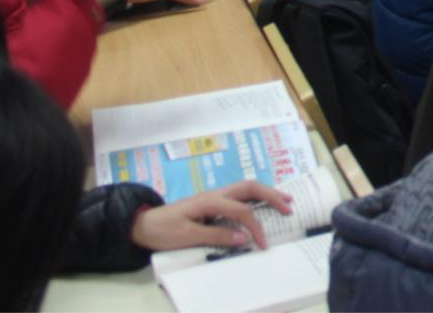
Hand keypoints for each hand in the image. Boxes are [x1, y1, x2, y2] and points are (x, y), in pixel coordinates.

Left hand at [130, 182, 293, 252]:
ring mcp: (214, 196)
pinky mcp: (212, 202)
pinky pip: (239, 195)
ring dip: (266, 192)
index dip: (256, 227)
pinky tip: (262, 202)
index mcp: (211, 201)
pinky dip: (255, 196)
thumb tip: (244, 237)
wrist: (143, 225)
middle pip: (250, 188)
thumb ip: (216, 236)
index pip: (242, 211)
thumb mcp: (188, 236)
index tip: (262, 244)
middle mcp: (215, 194)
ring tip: (284, 200)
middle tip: (289, 207)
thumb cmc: (163, 231)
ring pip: (246, 188)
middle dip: (272, 196)